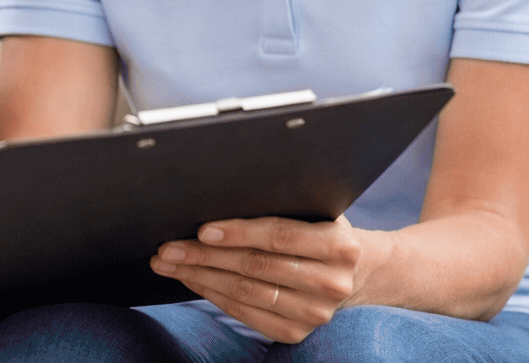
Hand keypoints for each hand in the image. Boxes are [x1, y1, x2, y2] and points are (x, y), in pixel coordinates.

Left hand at [150, 216, 363, 342]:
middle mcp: (331, 283)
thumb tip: (219, 196)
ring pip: (245, 292)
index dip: (239, 232)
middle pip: (255, 266)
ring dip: (200, 276)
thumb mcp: (315, 212)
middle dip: (204, 256)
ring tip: (169, 263)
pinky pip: (245, 314)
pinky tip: (192, 280)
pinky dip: (213, 295)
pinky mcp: (297, 332)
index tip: (202, 229)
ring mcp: (315, 313)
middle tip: (168, 248)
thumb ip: (281, 206)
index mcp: (340, 245)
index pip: (280, 237)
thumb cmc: (322, 230)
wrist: (359, 273)